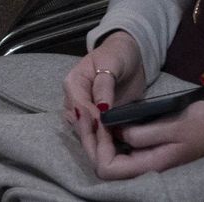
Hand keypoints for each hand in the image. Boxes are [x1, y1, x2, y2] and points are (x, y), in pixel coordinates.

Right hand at [64, 31, 147, 165]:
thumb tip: (101, 109)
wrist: (130, 56)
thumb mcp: (111, 63)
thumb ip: (104, 85)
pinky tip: (113, 148)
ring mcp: (84, 110)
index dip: (90, 119)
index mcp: (73, 82)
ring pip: (83, 131)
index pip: (78, 106)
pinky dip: (102, 141)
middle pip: (77, 122)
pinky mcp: (96, 118)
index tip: (105, 129)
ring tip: (111, 150)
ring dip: (95, 141)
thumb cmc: (118, 54)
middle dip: (91, 135)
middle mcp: (74, 98)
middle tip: (108, 146)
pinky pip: (95, 133)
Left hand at [90, 99, 203, 179]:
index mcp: (150, 165)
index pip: (108, 168)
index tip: (97, 120)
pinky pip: (118, 149)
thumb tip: (117, 133)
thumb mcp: (174, 126)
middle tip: (83, 113)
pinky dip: (107, 135)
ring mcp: (145, 159)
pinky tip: (103, 119)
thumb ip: (144, 134)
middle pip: (103, 165)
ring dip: (96, 137)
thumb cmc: (202, 125)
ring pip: (109, 157)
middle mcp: (144, 166)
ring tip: (88, 114)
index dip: (97, 146)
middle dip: (90, 140)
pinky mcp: (147, 149)